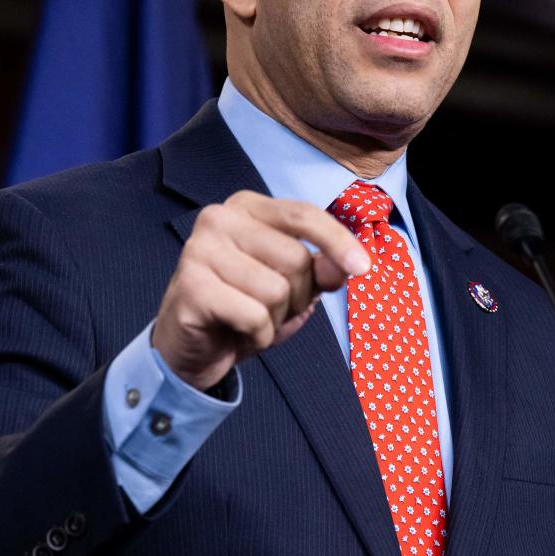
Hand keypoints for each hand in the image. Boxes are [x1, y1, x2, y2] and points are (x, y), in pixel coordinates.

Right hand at [153, 191, 371, 389]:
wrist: (191, 348)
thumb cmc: (243, 309)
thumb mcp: (292, 287)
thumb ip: (320, 270)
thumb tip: (348, 265)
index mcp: (246, 207)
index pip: (303, 214)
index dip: (338, 241)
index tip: (364, 268)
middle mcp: (218, 218)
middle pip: (296, 258)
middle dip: (297, 296)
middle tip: (269, 308)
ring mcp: (199, 249)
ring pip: (277, 290)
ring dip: (275, 319)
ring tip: (250, 319)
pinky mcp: (191, 286)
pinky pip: (254, 316)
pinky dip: (257, 335)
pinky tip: (236, 332)